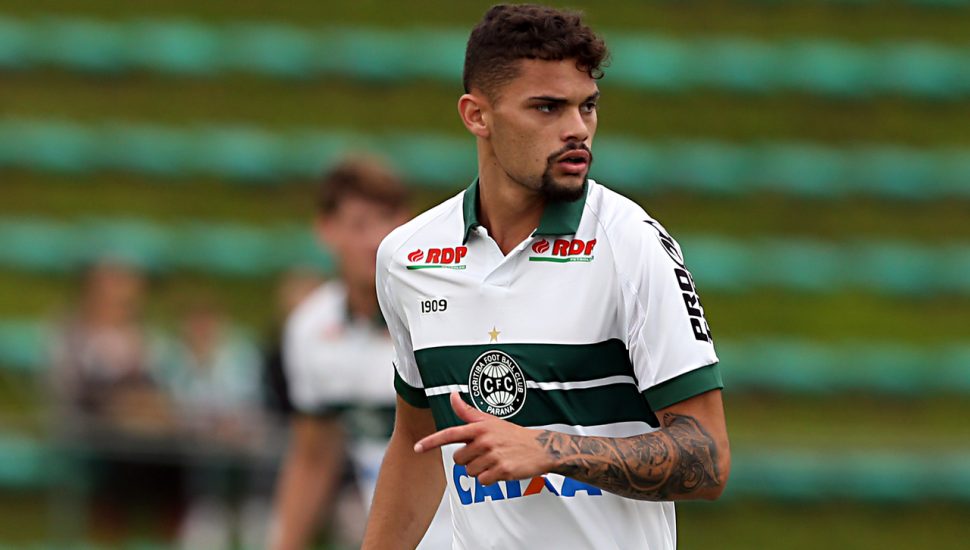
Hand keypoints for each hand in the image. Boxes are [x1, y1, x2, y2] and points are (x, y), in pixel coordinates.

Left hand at [414, 392, 554, 484]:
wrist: (540, 448)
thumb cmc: (512, 434)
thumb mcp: (490, 421)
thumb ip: (468, 412)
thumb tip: (452, 395)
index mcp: (479, 427)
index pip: (450, 434)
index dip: (431, 442)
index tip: (416, 448)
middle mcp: (485, 440)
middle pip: (459, 459)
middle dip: (469, 460)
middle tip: (485, 453)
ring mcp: (493, 456)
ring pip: (470, 472)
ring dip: (480, 470)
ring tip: (495, 461)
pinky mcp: (502, 470)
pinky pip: (483, 482)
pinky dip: (490, 479)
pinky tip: (500, 469)